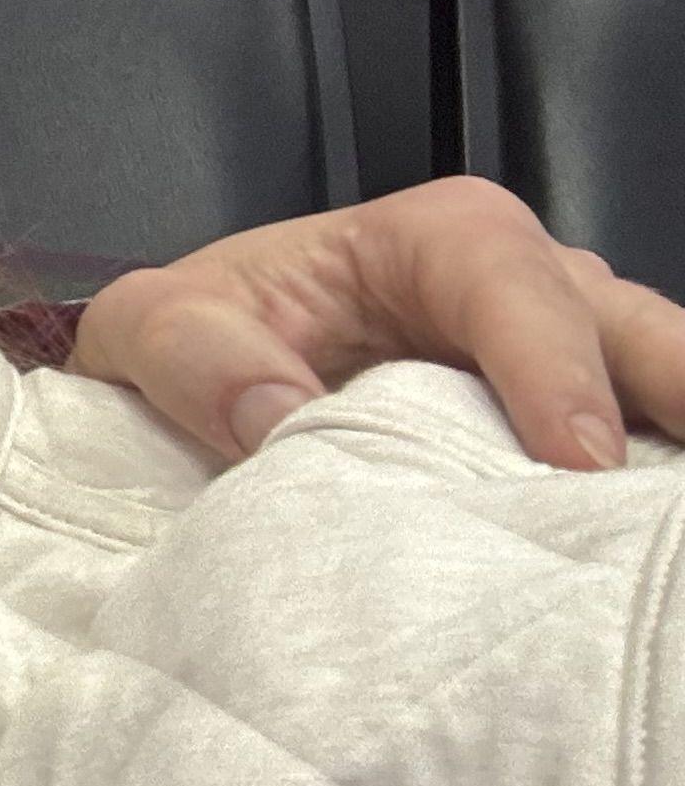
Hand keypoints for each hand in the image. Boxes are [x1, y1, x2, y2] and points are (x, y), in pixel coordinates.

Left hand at [74, 178, 684, 472]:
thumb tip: (274, 412)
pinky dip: (656, 480)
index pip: (514, 287)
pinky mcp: (577, 415)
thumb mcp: (152, 326)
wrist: (202, 371)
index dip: (552, 368)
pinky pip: (645, 439)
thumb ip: (192, 354)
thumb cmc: (199, 335)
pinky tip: (653, 544)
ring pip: (658, 380)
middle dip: (672, 391)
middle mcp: (526, 282)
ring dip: (671, 440)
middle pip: (627, 328)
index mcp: (434, 240)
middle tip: (672, 507)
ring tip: (673, 532)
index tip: (574, 460)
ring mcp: (570, 351)